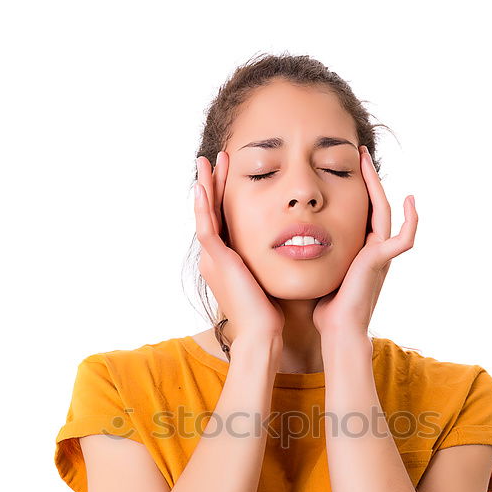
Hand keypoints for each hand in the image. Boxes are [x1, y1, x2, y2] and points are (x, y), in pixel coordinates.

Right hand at [194, 152, 284, 347]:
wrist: (262, 333)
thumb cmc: (271, 312)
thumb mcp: (268, 276)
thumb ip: (269, 259)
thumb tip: (288, 246)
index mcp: (226, 260)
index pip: (224, 218)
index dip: (226, 194)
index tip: (231, 172)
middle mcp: (215, 257)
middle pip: (212, 211)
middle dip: (214, 183)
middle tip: (215, 157)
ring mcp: (214, 259)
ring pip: (206, 215)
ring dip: (206, 187)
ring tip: (207, 161)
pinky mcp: (218, 262)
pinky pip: (207, 229)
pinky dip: (204, 208)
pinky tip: (203, 188)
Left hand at [312, 146, 417, 338]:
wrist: (336, 329)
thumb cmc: (325, 307)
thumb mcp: (319, 270)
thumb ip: (314, 253)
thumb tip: (293, 239)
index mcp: (359, 250)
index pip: (360, 211)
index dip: (356, 189)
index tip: (345, 166)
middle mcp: (374, 249)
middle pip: (375, 204)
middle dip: (368, 178)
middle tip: (359, 153)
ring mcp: (381, 254)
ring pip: (386, 212)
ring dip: (378, 185)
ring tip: (367, 161)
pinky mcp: (382, 261)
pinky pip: (405, 237)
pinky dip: (412, 220)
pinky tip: (410, 200)